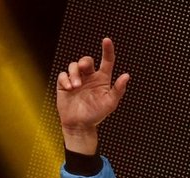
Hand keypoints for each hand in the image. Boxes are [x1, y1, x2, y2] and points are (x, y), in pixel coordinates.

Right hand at [56, 37, 129, 153]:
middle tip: (84, 67)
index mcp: (102, 79)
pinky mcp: (65, 85)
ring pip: (74, 65)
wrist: (80, 125)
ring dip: (74, 73)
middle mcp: (89, 77)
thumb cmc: (96, 115)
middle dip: (85, 61)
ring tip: (76, 86)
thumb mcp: (110, 104)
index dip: (107, 50)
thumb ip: (118, 90)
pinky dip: (65, 79)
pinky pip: (63, 75)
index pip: (106, 61)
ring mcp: (77, 80)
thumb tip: (126, 75)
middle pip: (87, 60)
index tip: (106, 40)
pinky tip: (69, 88)